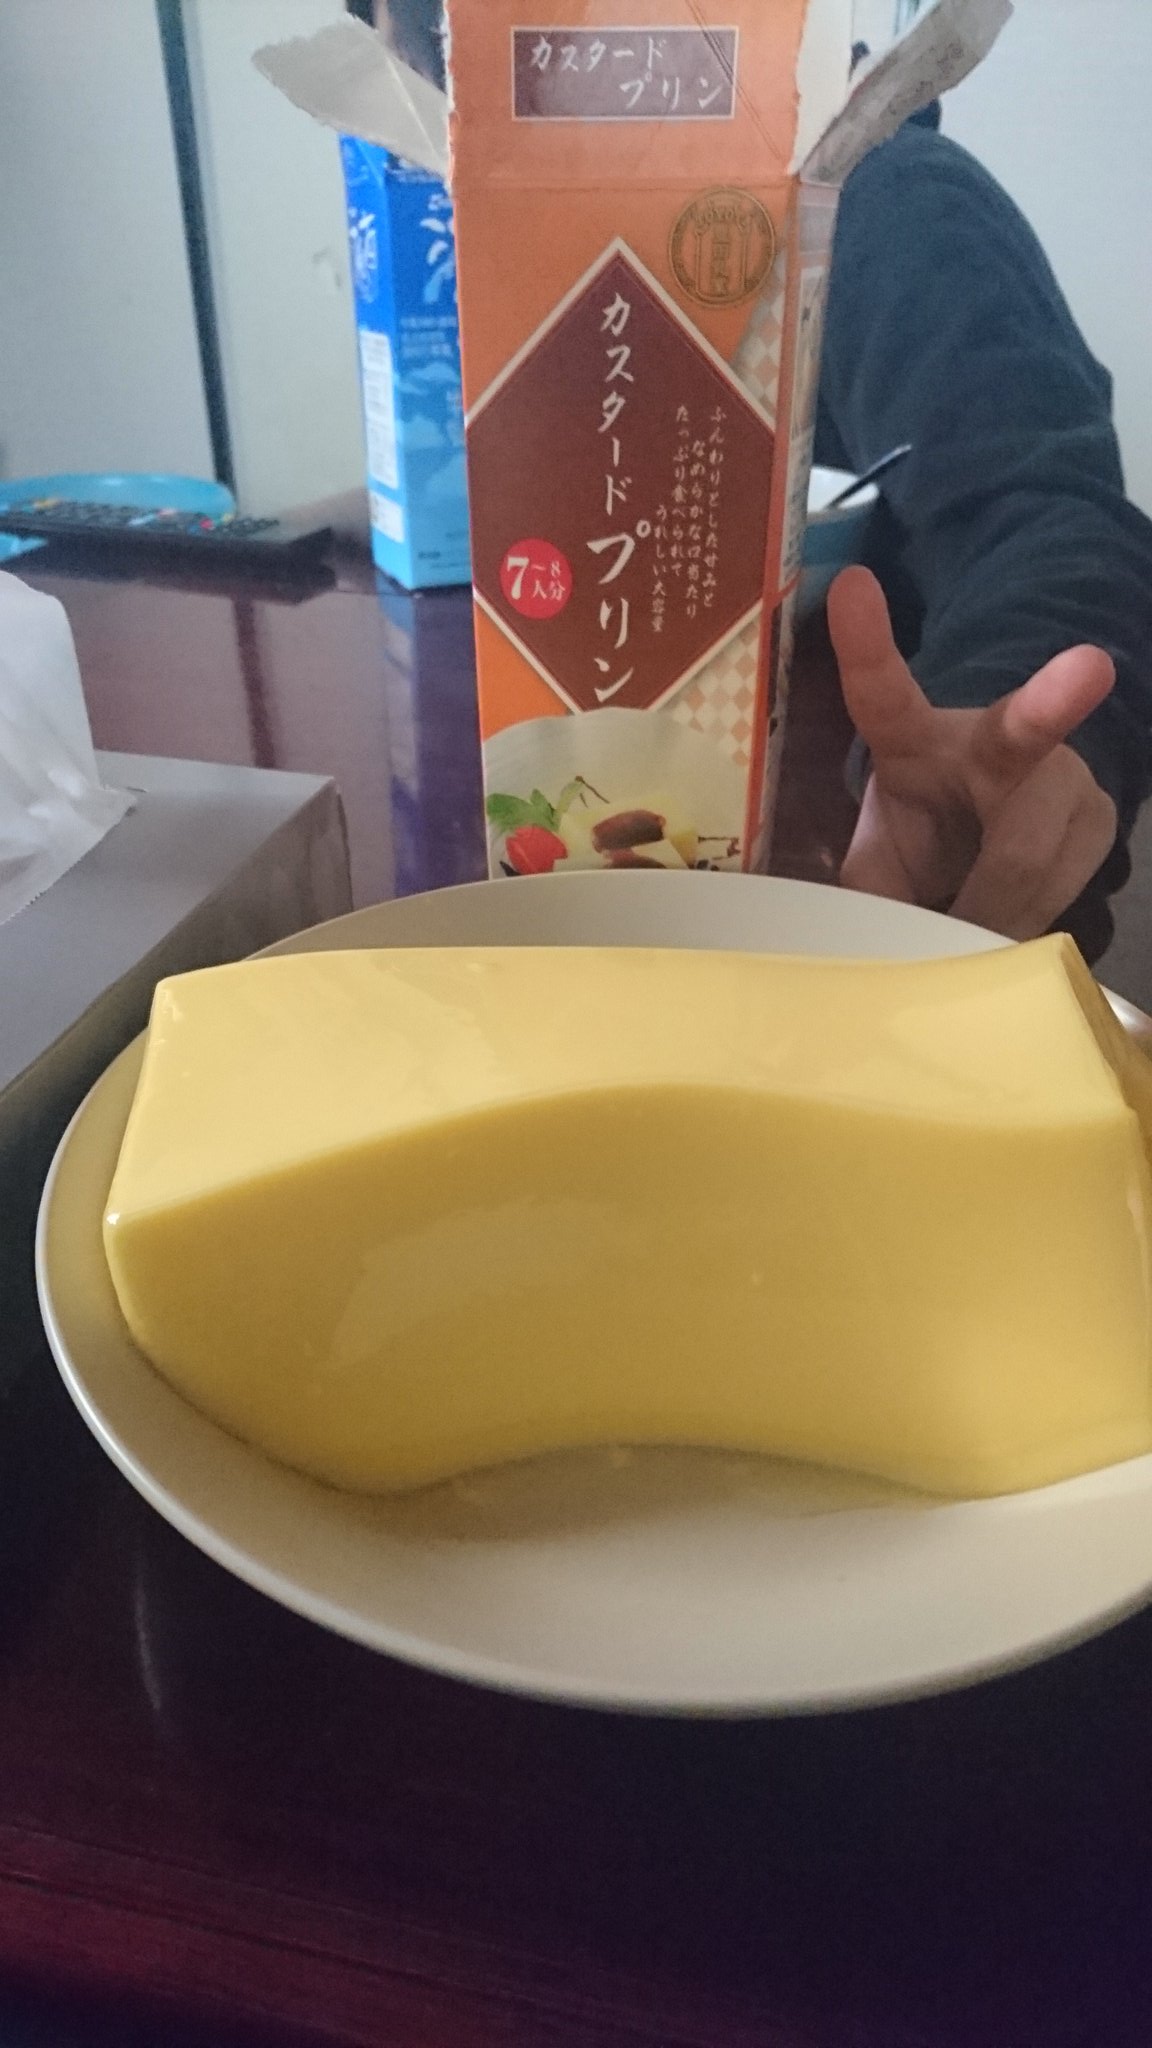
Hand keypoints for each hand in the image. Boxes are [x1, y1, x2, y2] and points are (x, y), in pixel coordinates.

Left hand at [826, 567, 1117, 940]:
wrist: (1005, 834)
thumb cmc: (928, 836)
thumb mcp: (881, 858)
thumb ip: (867, 893)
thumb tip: (860, 945)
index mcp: (912, 737)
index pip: (882, 692)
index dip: (865, 644)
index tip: (851, 586)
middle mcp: (995, 738)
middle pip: (1022, 730)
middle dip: (1054, 697)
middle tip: (1091, 662)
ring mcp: (1060, 775)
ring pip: (1031, 857)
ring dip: (989, 915)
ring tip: (964, 931)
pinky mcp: (1101, 820)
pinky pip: (1060, 891)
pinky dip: (1021, 928)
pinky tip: (1003, 932)